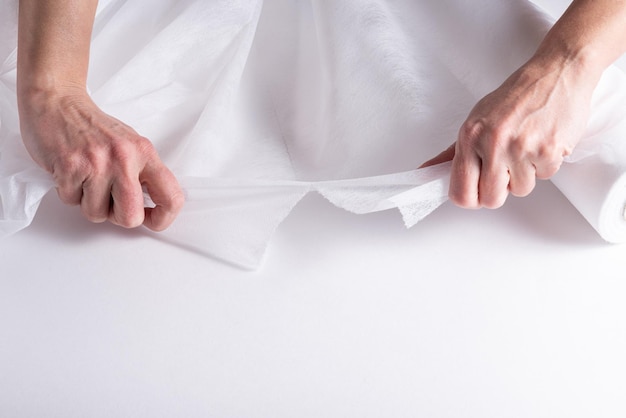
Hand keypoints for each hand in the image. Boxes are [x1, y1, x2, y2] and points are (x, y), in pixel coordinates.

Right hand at [18, 87, 183, 230]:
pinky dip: (69, 193)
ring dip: (89, 203)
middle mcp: (124, 157)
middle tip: (110, 201)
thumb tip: (152, 208)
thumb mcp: (130, 145)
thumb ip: (143, 174)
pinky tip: (71, 173)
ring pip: (97, 214)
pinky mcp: (69, 166)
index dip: (163, 218)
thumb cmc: (92, 127)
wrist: (57, 101)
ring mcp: (96, 163)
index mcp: (145, 153)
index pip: (171, 196)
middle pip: (131, 217)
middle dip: (118, 217)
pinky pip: (72, 202)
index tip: (152, 220)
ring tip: (86, 179)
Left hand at [422, 55, 595, 208]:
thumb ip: (452, 153)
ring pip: (521, 190)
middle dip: (500, 190)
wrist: (558, 73)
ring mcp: (521, 148)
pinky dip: (545, 163)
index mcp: (470, 136)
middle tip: (506, 167)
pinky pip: (545, 177)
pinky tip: (543, 140)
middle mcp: (493, 143)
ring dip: (525, 174)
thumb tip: (426, 172)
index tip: (477, 192)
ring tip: (527, 146)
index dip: (471, 199)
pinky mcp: (549, 151)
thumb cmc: (516, 97)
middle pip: (491, 199)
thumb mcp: (477, 120)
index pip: (461, 192)